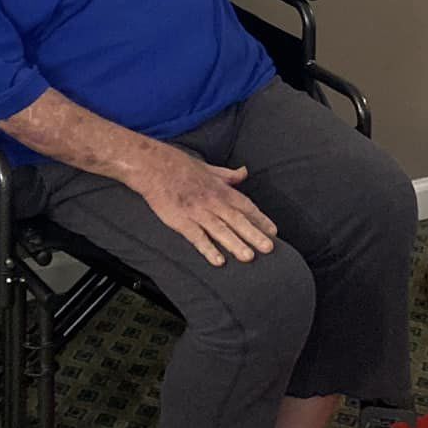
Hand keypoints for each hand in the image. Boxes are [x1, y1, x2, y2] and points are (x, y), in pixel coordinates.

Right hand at [129, 144, 276, 266]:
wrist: (154, 166)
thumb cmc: (181, 166)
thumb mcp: (209, 168)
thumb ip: (228, 175)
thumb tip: (244, 172)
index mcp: (221, 189)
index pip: (246, 206)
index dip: (260, 219)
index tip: (274, 232)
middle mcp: (213, 201)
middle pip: (237, 220)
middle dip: (254, 235)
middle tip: (269, 249)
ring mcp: (197, 212)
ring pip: (220, 230)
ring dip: (235, 244)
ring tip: (249, 257)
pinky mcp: (181, 221)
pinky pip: (197, 237)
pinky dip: (208, 248)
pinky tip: (218, 261)